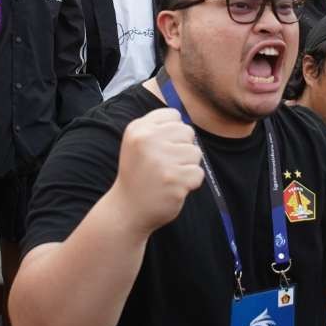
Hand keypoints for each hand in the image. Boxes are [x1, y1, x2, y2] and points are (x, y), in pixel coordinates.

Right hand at [111, 109, 202, 234]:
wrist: (128, 210)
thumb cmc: (138, 174)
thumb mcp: (137, 143)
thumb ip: (159, 128)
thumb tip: (187, 123)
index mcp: (138, 129)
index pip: (173, 115)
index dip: (173, 132)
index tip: (160, 147)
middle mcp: (148, 141)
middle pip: (188, 132)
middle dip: (182, 148)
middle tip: (164, 165)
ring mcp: (162, 162)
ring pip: (195, 153)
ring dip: (187, 166)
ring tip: (168, 176)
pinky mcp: (175, 181)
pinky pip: (198, 173)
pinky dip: (190, 182)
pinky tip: (173, 187)